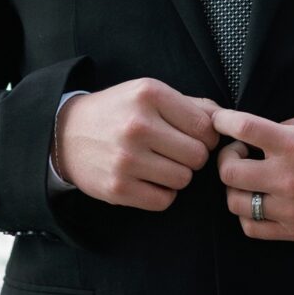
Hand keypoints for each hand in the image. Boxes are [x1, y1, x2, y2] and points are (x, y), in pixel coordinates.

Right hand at [54, 78, 219, 210]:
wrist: (65, 134)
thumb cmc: (117, 112)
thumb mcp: (148, 94)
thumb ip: (192, 105)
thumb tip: (228, 120)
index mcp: (150, 95)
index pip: (205, 126)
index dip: (206, 136)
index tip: (191, 137)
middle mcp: (138, 125)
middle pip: (198, 156)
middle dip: (192, 157)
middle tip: (174, 152)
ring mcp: (126, 159)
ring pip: (184, 179)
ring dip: (177, 176)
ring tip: (158, 164)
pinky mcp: (117, 188)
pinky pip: (164, 200)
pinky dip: (161, 194)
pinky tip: (147, 180)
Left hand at [211, 106, 293, 241]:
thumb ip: (283, 125)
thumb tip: (254, 134)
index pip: (244, 129)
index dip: (223, 121)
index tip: (220, 120)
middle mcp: (288, 178)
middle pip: (228, 172)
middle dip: (226, 158)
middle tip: (238, 153)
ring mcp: (290, 208)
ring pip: (235, 203)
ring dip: (235, 187)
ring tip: (248, 178)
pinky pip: (251, 227)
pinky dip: (247, 214)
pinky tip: (257, 200)